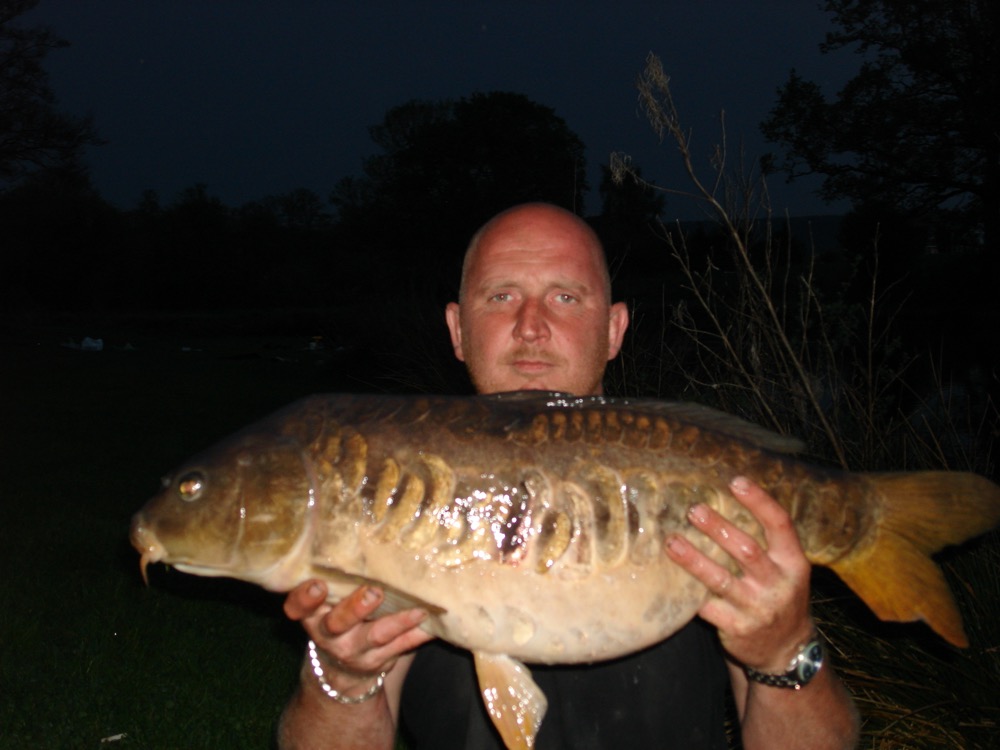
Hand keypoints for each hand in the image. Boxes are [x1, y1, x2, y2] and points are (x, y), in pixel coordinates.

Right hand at [284, 581, 433, 687]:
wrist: (343, 669)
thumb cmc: (338, 616)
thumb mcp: (329, 601)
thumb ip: (338, 577)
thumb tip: (365, 529)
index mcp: (313, 614)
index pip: (298, 608)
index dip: (304, 598)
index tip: (318, 585)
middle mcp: (329, 633)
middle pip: (338, 622)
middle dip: (355, 608)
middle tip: (373, 593)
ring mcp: (354, 650)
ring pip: (374, 637)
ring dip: (397, 622)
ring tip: (418, 610)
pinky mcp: (379, 660)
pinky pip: (402, 646)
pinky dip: (418, 634)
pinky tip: (433, 624)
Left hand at [665, 477, 814, 671]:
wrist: (787, 651)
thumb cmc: (780, 596)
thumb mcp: (786, 569)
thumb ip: (766, 542)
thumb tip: (728, 500)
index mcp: (793, 563)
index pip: (780, 525)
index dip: (759, 501)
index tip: (735, 482)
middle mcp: (778, 584)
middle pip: (747, 550)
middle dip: (719, 528)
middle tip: (694, 509)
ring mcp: (758, 608)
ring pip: (721, 579)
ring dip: (694, 559)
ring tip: (672, 542)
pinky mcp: (737, 628)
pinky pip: (708, 607)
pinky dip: (689, 592)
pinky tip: (670, 578)